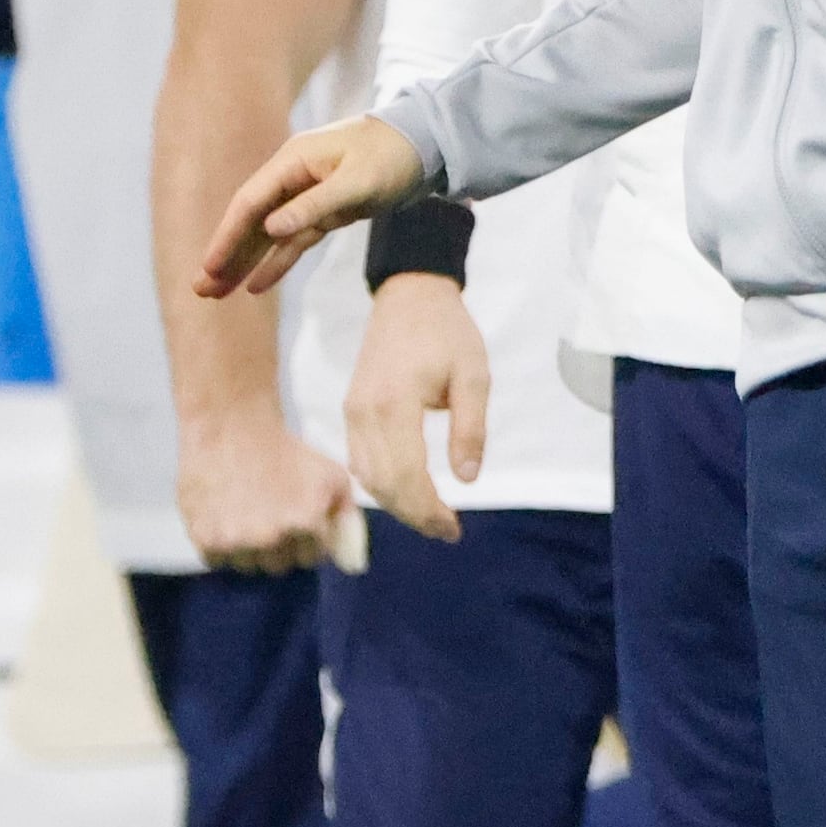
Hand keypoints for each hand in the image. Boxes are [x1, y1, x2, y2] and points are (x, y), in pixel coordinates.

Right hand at [177, 406, 350, 576]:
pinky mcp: (204, 538)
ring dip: (249, 550)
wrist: (233, 429)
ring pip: (247, 565)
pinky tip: (225, 519)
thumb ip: (347, 517)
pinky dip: (220, 547)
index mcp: (305, 524)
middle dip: (279, 548)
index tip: (296, 524)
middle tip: (270, 521)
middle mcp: (271, 538)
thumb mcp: (333, 476)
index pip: (311, 557)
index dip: (306, 541)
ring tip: (247, 519)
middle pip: (279, 566)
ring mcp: (235, 541)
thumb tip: (352, 562)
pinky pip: (217, 560)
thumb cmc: (287, 451)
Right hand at [198, 115, 424, 299]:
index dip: (227, 236)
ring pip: (268, 236)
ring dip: (243, 263)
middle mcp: (293, 177)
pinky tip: (255, 286)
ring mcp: (307, 196)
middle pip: (251, 221)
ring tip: (215, 293)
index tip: (210, 266)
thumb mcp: (358, 182)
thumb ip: (314, 206)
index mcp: (293, 161)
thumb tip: (271, 229)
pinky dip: (276, 262)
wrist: (428, 145)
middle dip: (226, 255)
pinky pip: (294, 242)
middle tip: (200, 289)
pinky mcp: (325, 212)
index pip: (250, 203)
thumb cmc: (394, 156)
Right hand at [343, 274, 489, 545]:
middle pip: (382, 483)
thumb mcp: (474, 376)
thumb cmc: (448, 332)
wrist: (409, 296)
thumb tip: (467, 479)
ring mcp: (352, 411)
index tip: (454, 528)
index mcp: (395, 403)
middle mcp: (364, 412)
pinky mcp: (350, 410)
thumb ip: (471, 428)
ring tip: (431, 518)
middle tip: (447, 530)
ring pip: (365, 477)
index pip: (406, 475)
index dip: (427, 509)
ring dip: (396, 504)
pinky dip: (380, 484)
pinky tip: (407, 493)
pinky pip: (358, 460)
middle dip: (414, 515)